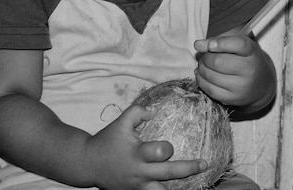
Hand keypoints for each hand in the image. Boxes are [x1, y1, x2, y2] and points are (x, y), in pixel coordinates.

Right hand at [84, 104, 206, 189]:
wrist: (87, 163)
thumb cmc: (107, 140)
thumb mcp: (120, 122)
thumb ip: (138, 111)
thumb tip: (155, 111)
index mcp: (137, 154)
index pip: (160, 152)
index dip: (168, 148)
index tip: (169, 146)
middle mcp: (140, 172)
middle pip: (169, 173)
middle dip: (190, 169)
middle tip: (205, 164)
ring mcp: (138, 185)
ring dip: (178, 187)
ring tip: (195, 184)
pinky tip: (178, 188)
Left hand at [194, 33, 275, 112]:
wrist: (261, 84)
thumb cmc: (245, 58)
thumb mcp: (238, 43)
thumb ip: (219, 40)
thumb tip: (198, 45)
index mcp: (252, 51)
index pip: (239, 45)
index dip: (222, 44)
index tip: (210, 45)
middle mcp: (250, 69)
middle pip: (218, 61)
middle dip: (206, 57)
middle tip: (206, 56)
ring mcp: (241, 86)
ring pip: (211, 76)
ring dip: (201, 68)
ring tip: (204, 65)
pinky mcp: (233, 99)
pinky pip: (209, 89)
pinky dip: (201, 81)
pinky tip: (203, 75)